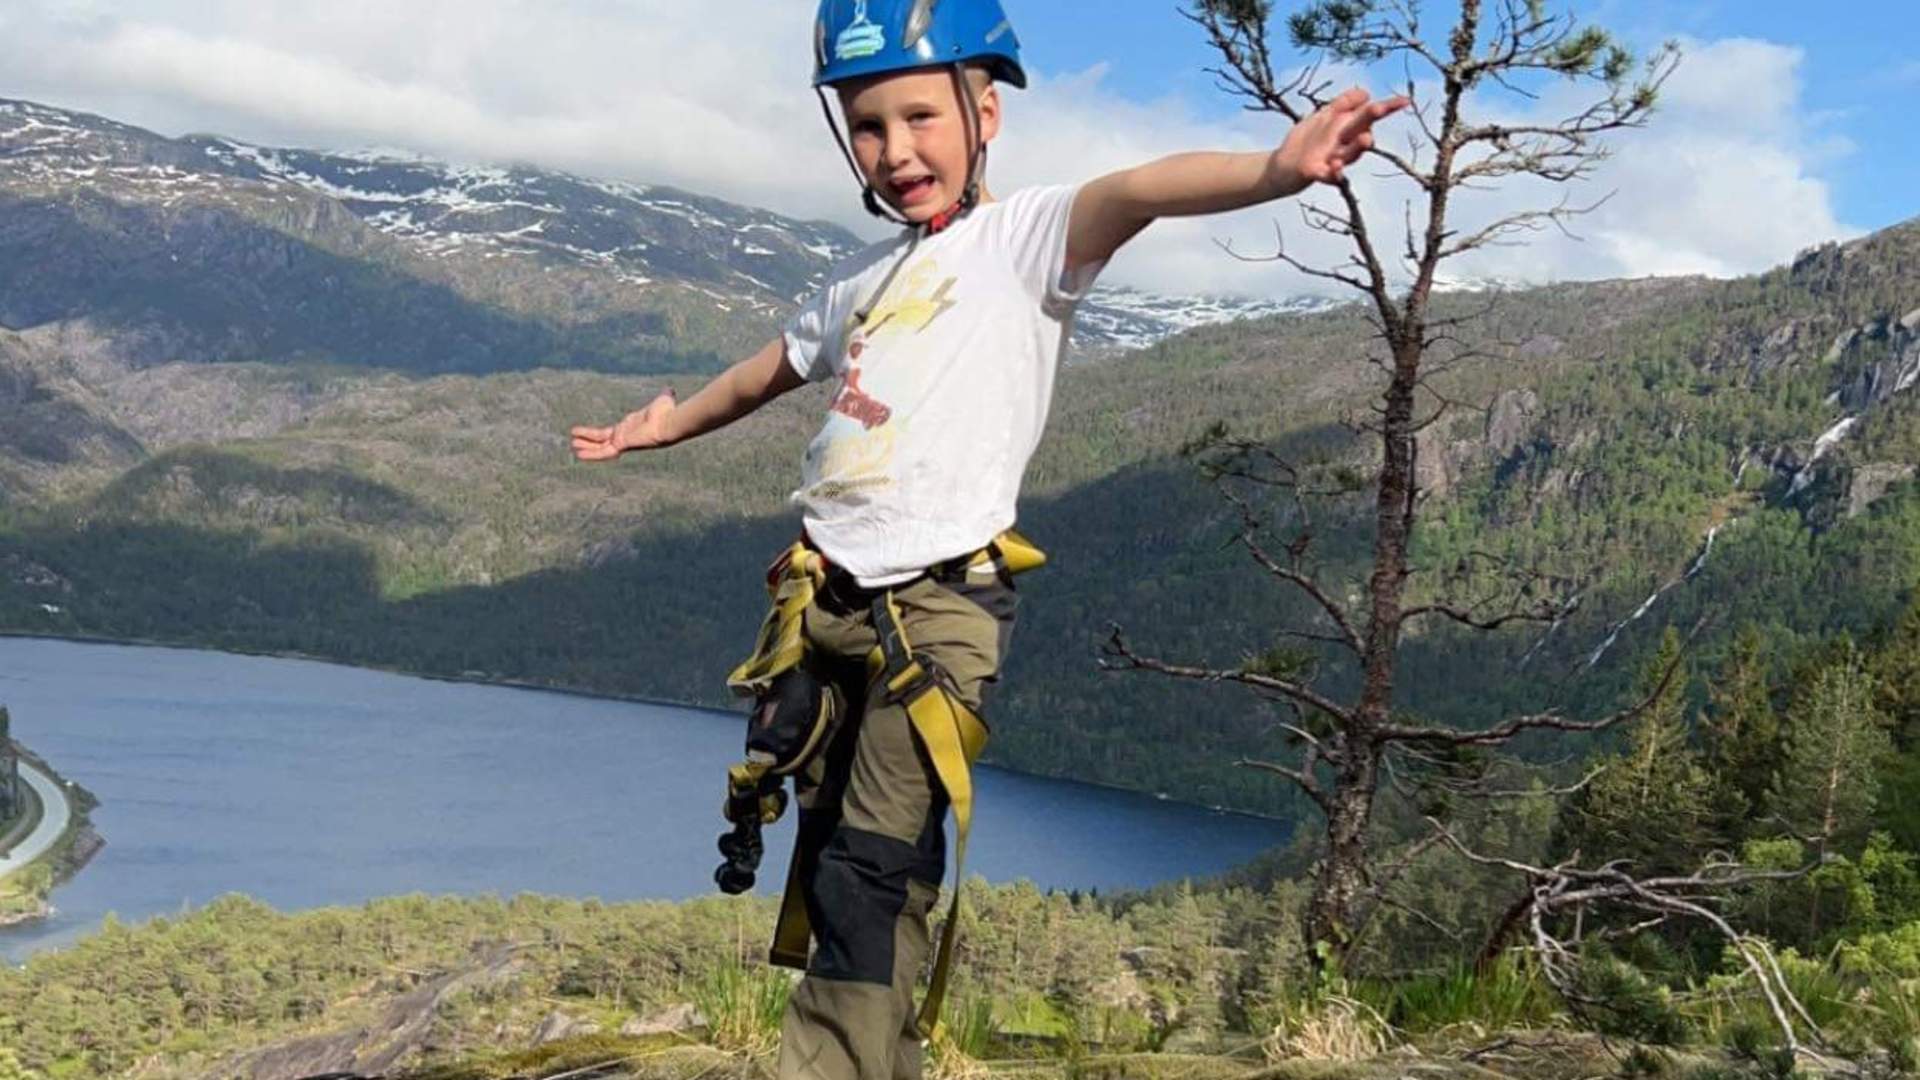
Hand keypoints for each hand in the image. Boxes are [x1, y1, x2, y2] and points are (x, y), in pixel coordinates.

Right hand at [570, 389, 676, 461]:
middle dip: (590, 441)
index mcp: (631, 427)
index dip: (603, 434)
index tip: (594, 433)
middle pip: (603, 441)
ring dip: (587, 446)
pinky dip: (591, 453)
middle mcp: (626, 435)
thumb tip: (670, 390)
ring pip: (600, 446)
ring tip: (573, 446)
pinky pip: (603, 451)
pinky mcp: (622, 444)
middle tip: (576, 442)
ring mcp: (623, 441)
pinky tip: (578, 454)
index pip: (613, 432)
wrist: (669, 423)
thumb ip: (664, 395)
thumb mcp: (663, 400)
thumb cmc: (667, 413)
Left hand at [1271, 87, 1408, 192]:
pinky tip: (1336, 165)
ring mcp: (1333, 159)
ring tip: (1364, 139)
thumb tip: (1366, 92)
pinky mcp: (1318, 173)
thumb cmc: (1306, 141)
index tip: (1406, 100)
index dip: (1388, 107)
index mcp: (1346, 127)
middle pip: (1362, 129)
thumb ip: (1343, 104)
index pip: (1370, 115)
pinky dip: (1335, 173)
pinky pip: (1330, 175)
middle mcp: (1344, 143)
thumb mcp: (1322, 117)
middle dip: (1371, 118)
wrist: (1282, 167)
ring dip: (1358, 147)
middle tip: (1380, 108)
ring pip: (1351, 154)